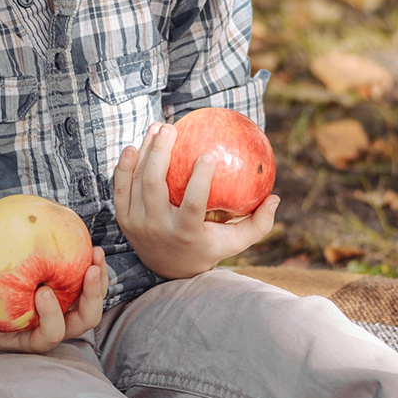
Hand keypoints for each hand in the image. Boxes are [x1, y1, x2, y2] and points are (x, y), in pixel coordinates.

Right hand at [0, 247, 107, 353]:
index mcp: (36, 339)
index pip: (51, 335)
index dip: (52, 317)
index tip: (42, 291)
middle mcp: (57, 326)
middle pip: (85, 320)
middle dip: (92, 298)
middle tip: (88, 271)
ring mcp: (67, 310)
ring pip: (93, 300)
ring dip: (100, 279)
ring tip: (96, 253)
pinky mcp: (70, 292)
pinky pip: (86, 281)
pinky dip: (90, 264)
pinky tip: (88, 243)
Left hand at [114, 122, 278, 279]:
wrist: (167, 269)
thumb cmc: (208, 247)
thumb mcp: (234, 242)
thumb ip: (258, 224)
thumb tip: (276, 197)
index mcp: (185, 233)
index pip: (192, 204)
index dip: (200, 180)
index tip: (209, 154)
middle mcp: (157, 228)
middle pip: (153, 186)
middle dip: (159, 153)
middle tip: (171, 128)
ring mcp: (136, 223)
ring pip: (135, 181)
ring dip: (144, 151)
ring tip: (157, 128)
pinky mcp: (123, 219)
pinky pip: (120, 188)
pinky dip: (124, 166)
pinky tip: (134, 146)